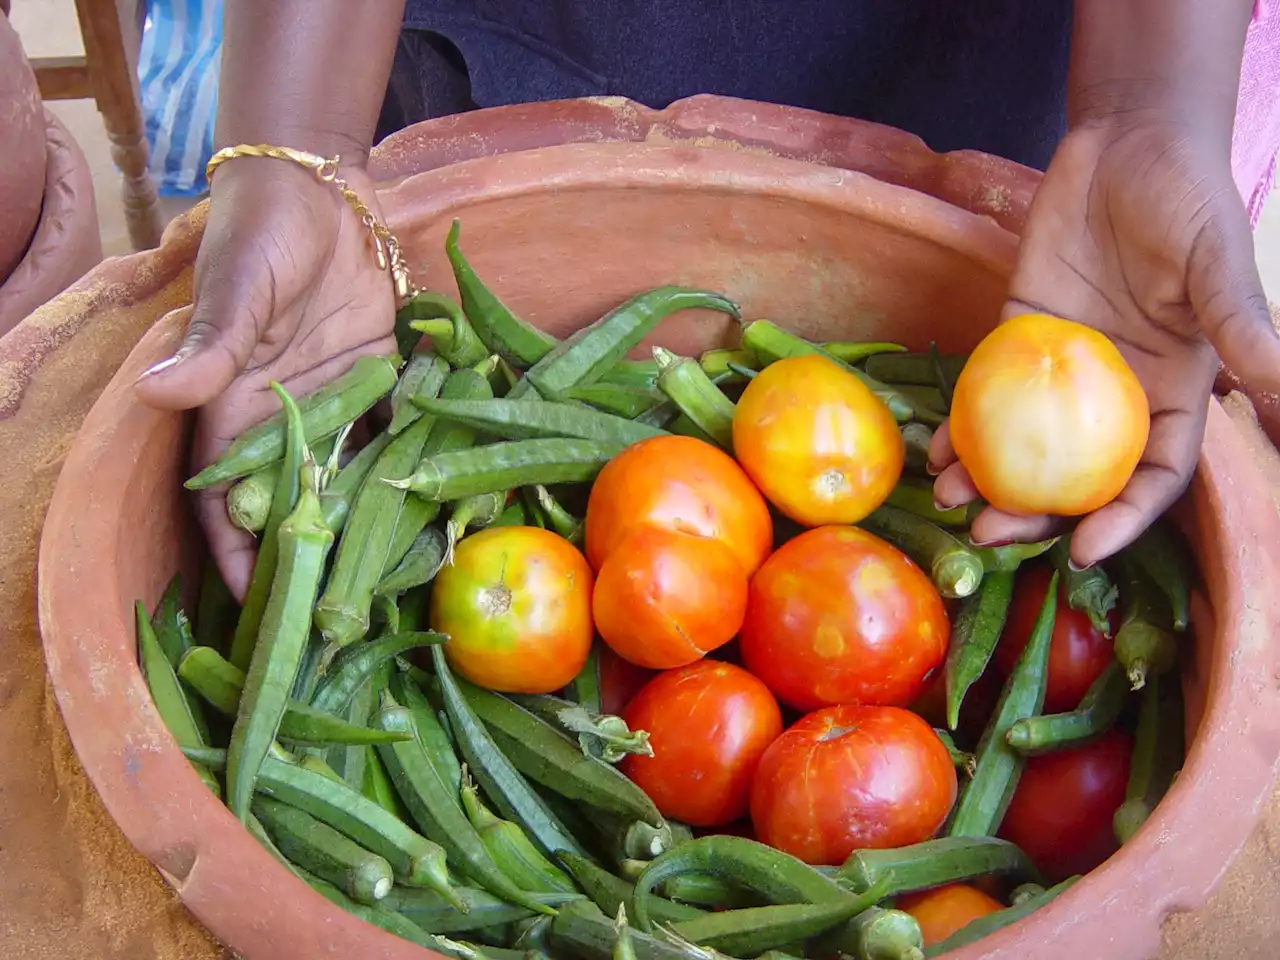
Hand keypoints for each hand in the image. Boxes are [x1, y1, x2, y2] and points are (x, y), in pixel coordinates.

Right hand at [134, 158, 396, 597]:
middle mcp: (287, 421)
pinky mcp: (381, 384)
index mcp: (236, 411)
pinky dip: (412, 468)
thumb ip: (211, 346)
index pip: (229, 500)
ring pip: (349, 480)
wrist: (320, 194)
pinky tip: (438, 514)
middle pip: (295, 504)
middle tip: (341, 621)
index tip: (261, 605)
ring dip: (367, 526)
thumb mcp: (235, 290)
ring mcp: (337, 406)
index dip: (238, 553)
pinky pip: (395, 435)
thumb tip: (159, 391)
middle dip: (313, 559)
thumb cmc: (260, 237)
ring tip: (394, 587)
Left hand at [929, 115, 1279, 566]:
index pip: (1153, 475)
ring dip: (987, 481)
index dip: (1124, 520)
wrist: (1126, 141)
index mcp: (1173, 389)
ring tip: (949, 501)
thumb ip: (1239, 322)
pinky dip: (961, 425)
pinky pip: (985, 393)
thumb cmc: (1187, 195)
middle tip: (990, 535)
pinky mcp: (1016, 337)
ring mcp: (1060, 370)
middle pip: (1076, 475)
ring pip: (1023, 444)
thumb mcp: (1217, 258)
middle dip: (1037, 515)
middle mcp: (1115, 392)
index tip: (1083, 552)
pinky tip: (933, 450)